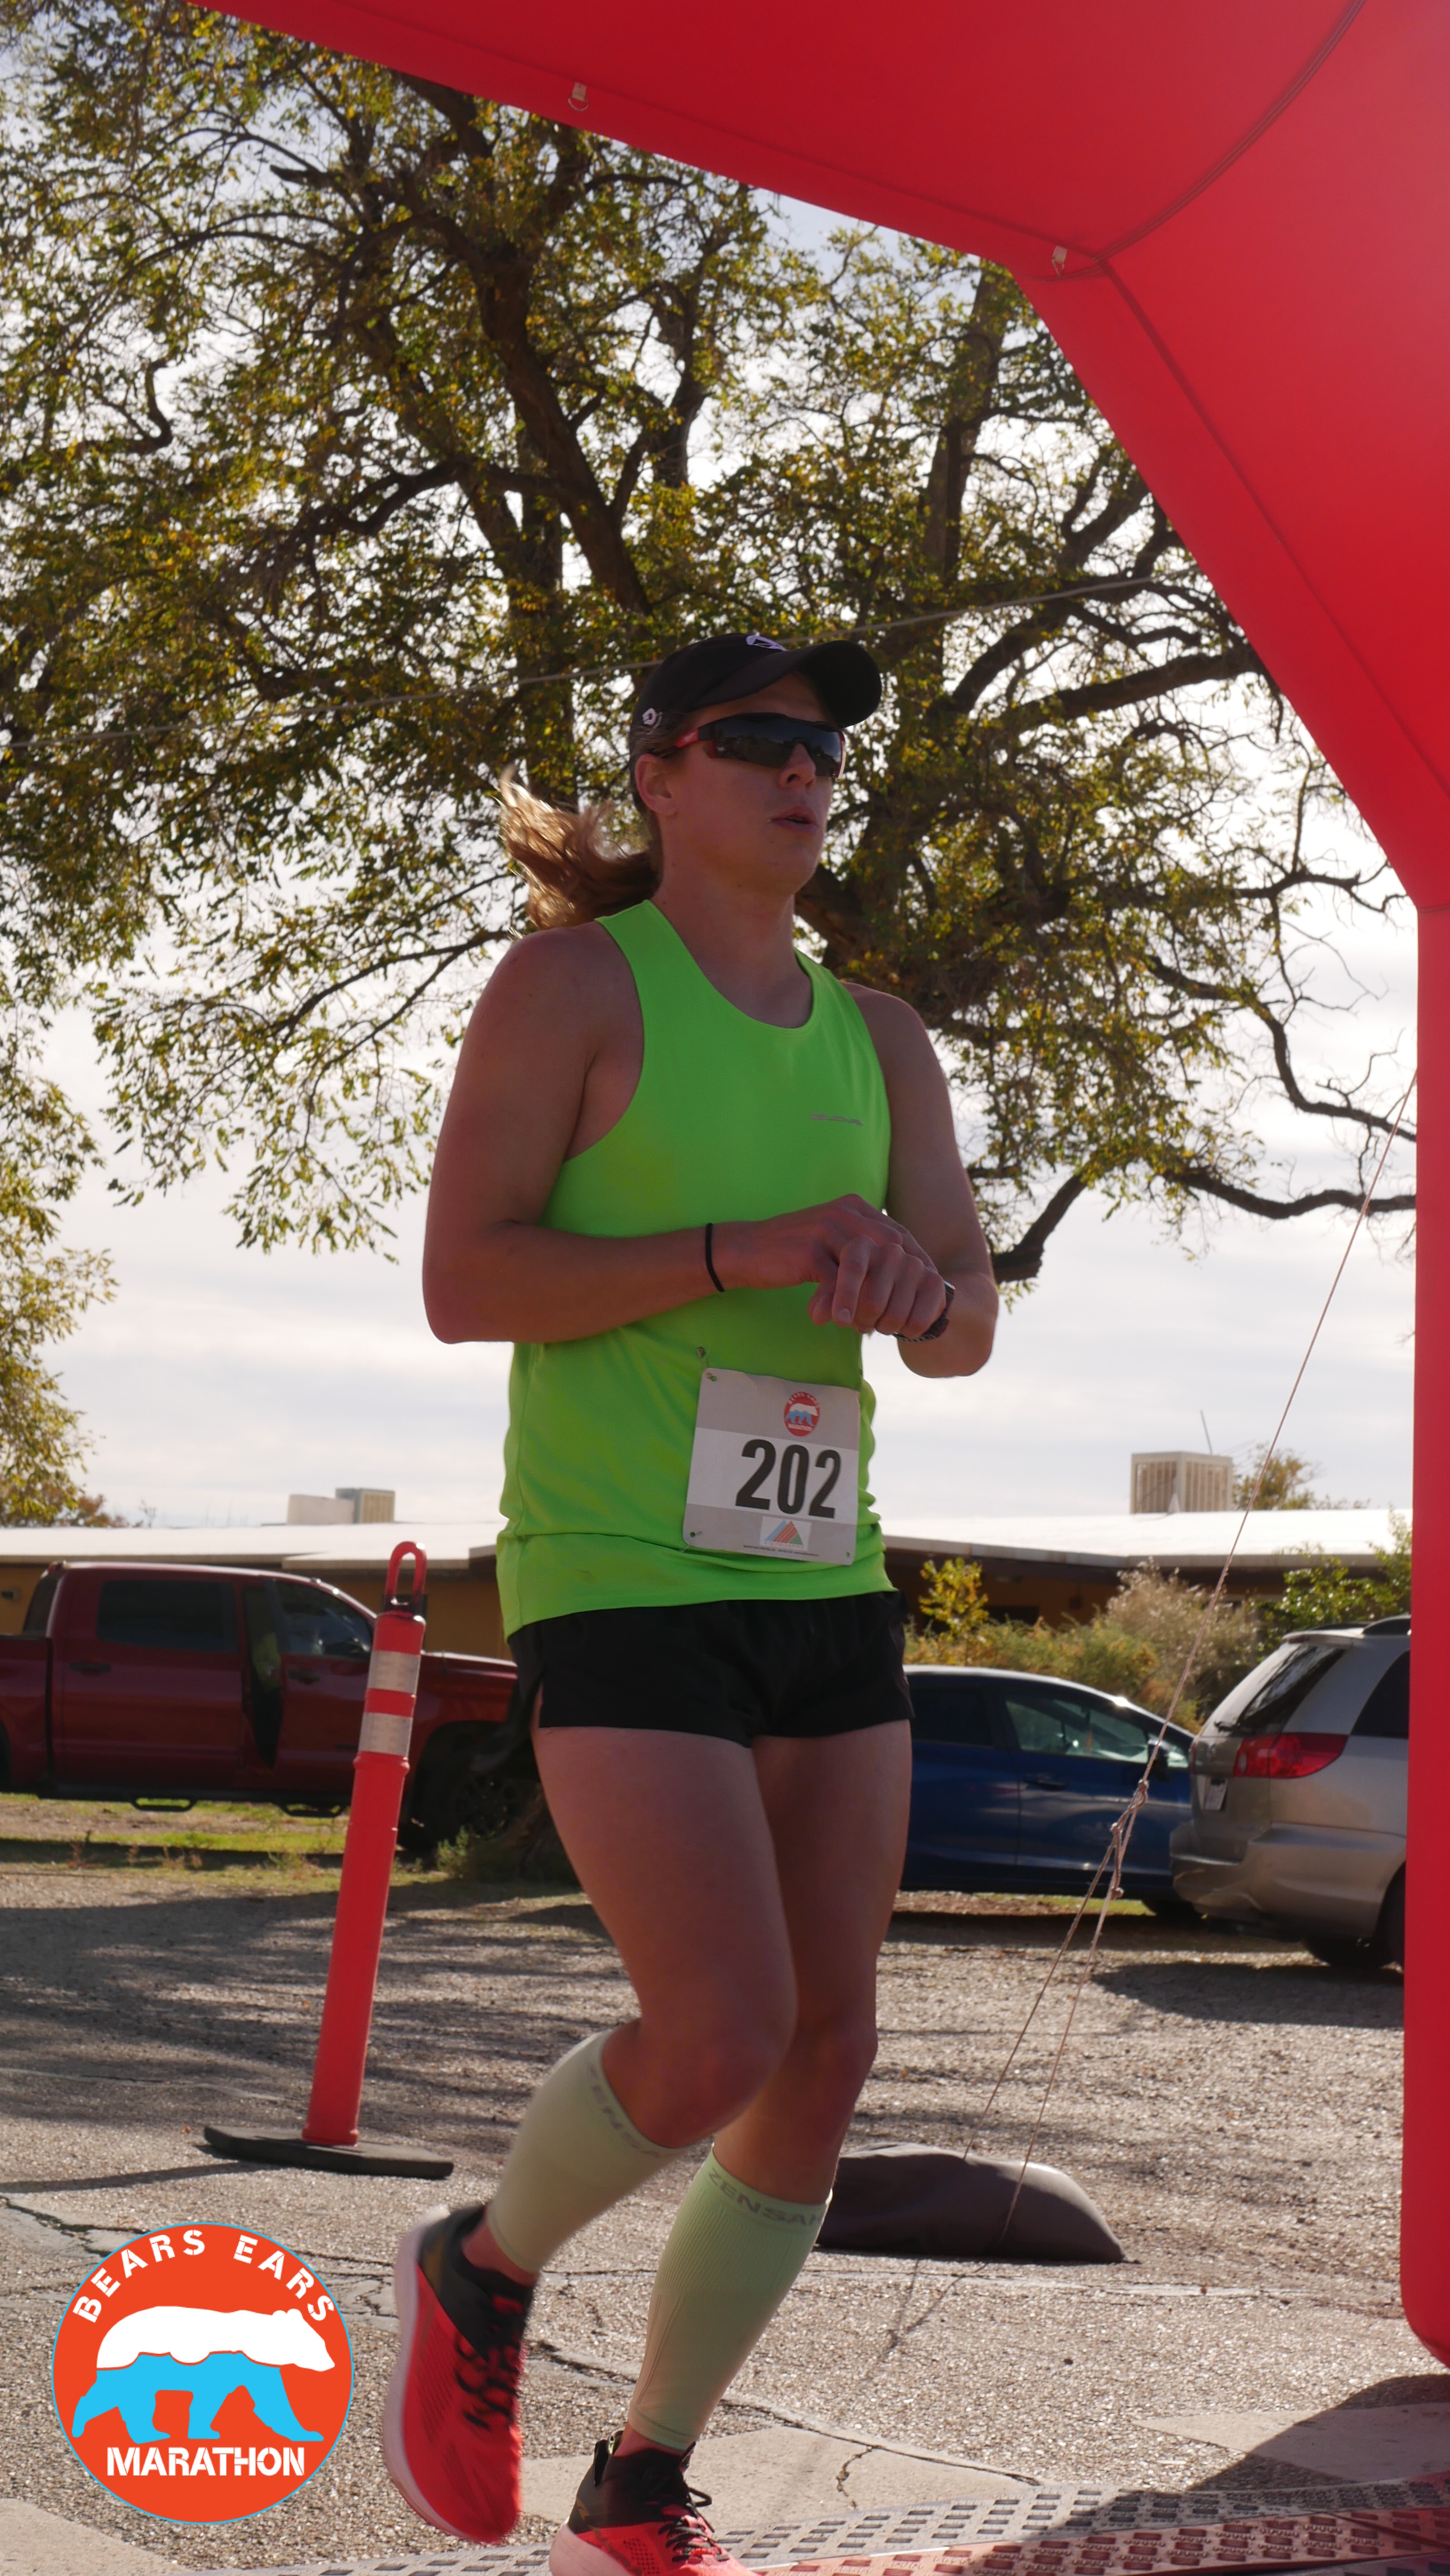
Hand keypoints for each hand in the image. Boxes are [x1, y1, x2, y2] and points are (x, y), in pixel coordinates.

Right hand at [713, 1196, 948, 1338]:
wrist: (746, 1249)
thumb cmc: (792, 1250)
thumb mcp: (832, 1238)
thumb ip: (862, 1247)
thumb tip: (900, 1272)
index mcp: (854, 1207)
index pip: (899, 1234)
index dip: (917, 1262)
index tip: (927, 1289)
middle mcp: (844, 1213)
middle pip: (891, 1249)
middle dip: (903, 1283)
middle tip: (909, 1312)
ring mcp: (826, 1230)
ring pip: (869, 1268)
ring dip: (876, 1299)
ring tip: (878, 1324)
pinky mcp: (809, 1252)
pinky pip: (839, 1284)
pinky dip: (847, 1306)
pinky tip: (847, 1324)